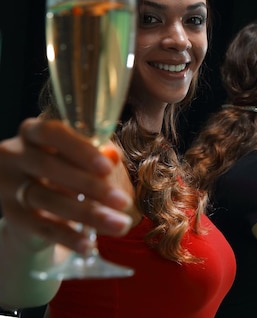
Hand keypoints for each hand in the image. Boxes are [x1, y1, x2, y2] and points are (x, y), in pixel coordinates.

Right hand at [0, 118, 132, 253]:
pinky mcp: (11, 216)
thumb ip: (98, 156)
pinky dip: (68, 237)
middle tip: (124, 202)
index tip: (108, 168)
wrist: (38, 206)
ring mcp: (7, 186)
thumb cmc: (68, 171)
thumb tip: (113, 156)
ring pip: (47, 200)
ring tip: (120, 225)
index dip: (80, 149)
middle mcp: (13, 155)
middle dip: (91, 186)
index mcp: (32, 132)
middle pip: (50, 167)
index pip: (51, 132)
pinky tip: (90, 245)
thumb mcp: (84, 160)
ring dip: (88, 214)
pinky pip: (41, 227)